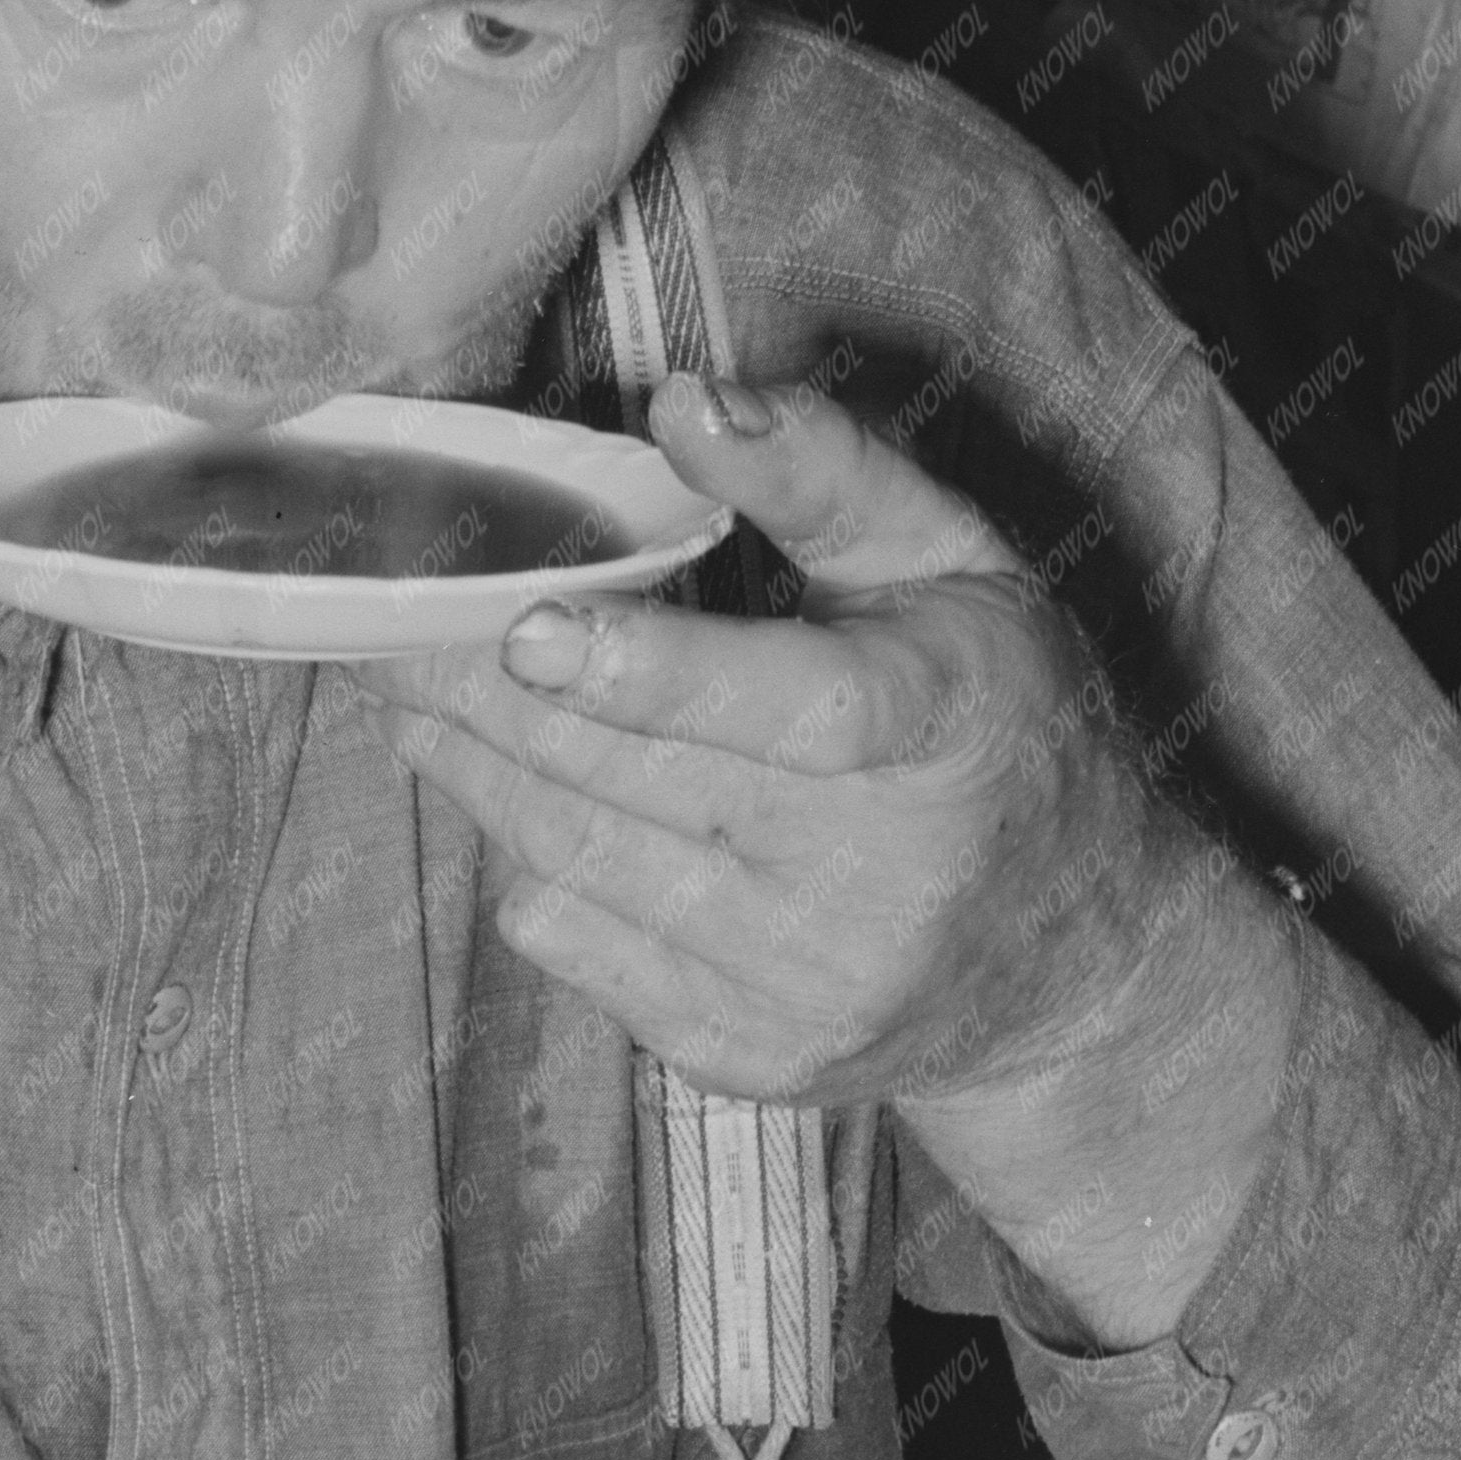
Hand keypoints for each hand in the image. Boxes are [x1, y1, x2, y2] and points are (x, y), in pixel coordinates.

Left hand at [383, 369, 1205, 1115]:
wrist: (1074, 965)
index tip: (530, 625)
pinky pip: (579, 951)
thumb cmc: (1001, 724)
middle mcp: (877, 879)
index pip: (794, 709)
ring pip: (580, 861)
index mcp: (945, 730)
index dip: (653, 672)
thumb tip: (683, 404)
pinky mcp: (747, 1056)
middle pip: (636, 779)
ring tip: (406, 681)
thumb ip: (826, 473)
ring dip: (471, 766)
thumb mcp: (959, 566)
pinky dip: (522, 862)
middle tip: (386, 608)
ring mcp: (808, 985)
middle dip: (485, 689)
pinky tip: (497, 788)